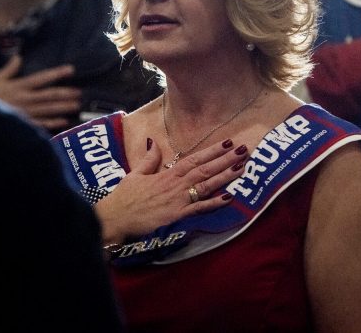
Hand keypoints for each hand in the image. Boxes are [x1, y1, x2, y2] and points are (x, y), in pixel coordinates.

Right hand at [0, 55, 79, 130]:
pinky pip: (40, 124)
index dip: (57, 74)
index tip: (71, 70)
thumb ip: (9, 69)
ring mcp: (25, 113)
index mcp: (19, 86)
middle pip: (49, 95)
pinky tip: (64, 122)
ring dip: (63, 108)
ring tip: (76, 106)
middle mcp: (24, 99)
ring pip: (48, 110)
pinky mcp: (22, 124)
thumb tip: (19, 56)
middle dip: (65, 93)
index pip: (41, 78)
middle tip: (79, 92)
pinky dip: (52, 123)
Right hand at [96, 137, 248, 245]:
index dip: (212, 150)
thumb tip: (154, 142)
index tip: (228, 142)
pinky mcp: (176, 215)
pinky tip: (228, 198)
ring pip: (206, 185)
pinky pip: (198, 208)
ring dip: (225, 176)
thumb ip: (149, 159)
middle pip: (205, 169)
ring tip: (242, 168)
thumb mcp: (136, 173)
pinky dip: (214, 204)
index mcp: (167, 173)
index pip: (194, 158)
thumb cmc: (124, 197)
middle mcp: (176, 184)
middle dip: (226, 159)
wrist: (115, 217)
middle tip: (244, 150)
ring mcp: (178, 199)